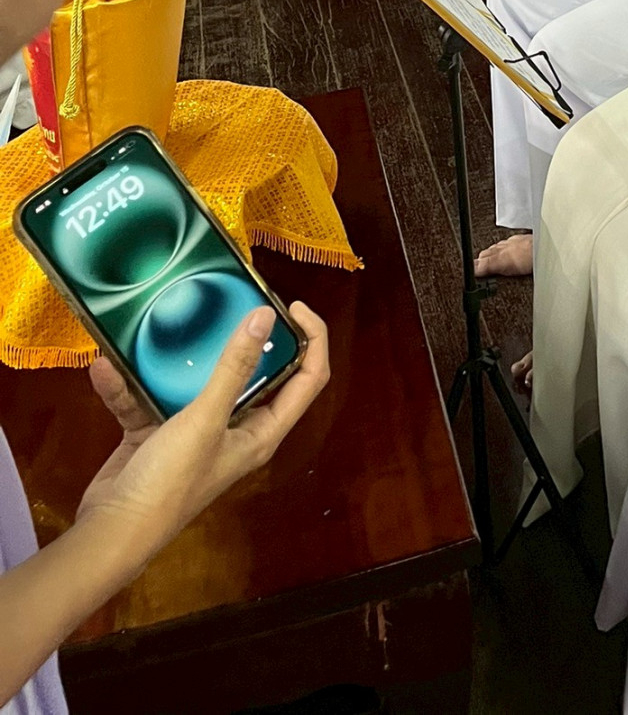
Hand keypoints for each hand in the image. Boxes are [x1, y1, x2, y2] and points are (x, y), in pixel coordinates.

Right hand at [76, 302, 328, 576]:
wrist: (110, 533)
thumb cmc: (170, 482)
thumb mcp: (205, 420)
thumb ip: (235, 368)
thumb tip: (267, 315)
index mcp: (263, 431)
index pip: (307, 379)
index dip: (313, 339)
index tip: (294, 305)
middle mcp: (237, 431)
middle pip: (257, 374)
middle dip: (249, 338)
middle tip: (236, 301)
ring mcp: (197, 433)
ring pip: (199, 382)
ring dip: (181, 358)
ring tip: (175, 320)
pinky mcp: (158, 434)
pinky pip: (150, 398)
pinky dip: (130, 385)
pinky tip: (107, 366)